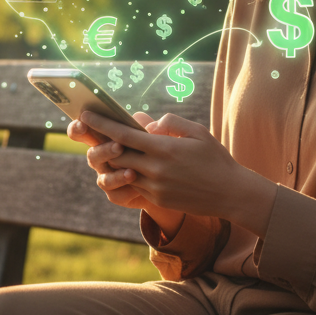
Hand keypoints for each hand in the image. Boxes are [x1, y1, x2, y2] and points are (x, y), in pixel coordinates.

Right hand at [67, 112, 155, 210]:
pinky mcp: (116, 195)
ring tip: (132, 173)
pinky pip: (116, 195)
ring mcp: (106, 177)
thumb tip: (148, 123)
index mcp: (103, 138)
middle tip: (119, 146)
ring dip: (116, 176)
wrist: (163, 176)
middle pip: (92, 155)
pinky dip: (127, 191)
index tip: (83, 123)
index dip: (77, 128)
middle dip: (104, 151)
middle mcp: (100, 158)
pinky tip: (139, 188)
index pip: (82, 132)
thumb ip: (148, 125)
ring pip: (104, 179)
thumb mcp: (152, 132)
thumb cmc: (154, 148)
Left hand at [76, 110, 277, 236]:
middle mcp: (155, 169)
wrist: (230, 194)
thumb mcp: (197, 132)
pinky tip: (132, 167)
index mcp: (163, 148)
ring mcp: (155, 187)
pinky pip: (136, 186)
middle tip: (91, 131)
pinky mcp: (158, 200)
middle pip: (116, 154)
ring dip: (116, 161)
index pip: (123, 134)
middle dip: (102, 143)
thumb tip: (149, 125)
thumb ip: (170, 123)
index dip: (101, 123)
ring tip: (111, 149)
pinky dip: (131, 175)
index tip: (85, 114)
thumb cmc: (216, 159)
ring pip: (123, 172)